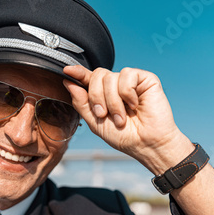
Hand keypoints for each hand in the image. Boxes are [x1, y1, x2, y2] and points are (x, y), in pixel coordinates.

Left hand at [63, 65, 192, 174]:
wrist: (146, 144)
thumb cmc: (124, 136)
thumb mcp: (95, 123)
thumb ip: (81, 103)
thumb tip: (68, 83)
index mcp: (103, 94)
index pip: (88, 78)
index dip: (78, 73)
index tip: (67, 70)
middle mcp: (116, 85)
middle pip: (97, 75)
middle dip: (96, 97)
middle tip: (104, 114)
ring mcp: (130, 81)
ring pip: (110, 77)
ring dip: (113, 102)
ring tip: (122, 118)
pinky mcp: (145, 79)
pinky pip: (127, 75)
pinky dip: (127, 93)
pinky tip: (135, 105)